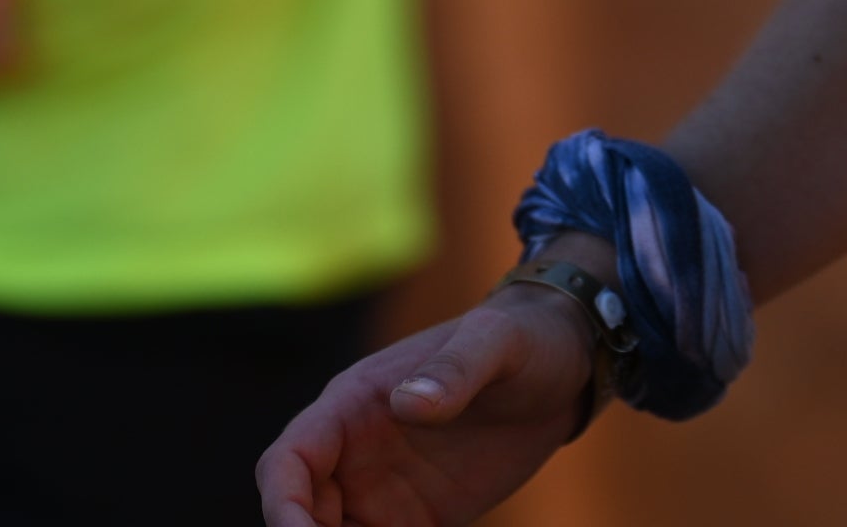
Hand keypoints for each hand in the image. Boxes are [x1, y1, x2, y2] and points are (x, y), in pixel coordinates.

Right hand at [257, 287, 600, 526]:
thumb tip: (410, 403)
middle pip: (302, 512)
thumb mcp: (498, 342)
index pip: (289, 461)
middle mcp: (356, 452)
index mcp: (353, 404)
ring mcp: (382, 489)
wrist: (563, 364)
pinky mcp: (417, 520)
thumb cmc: (524, 337)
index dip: (283, 505)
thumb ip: (456, 368)